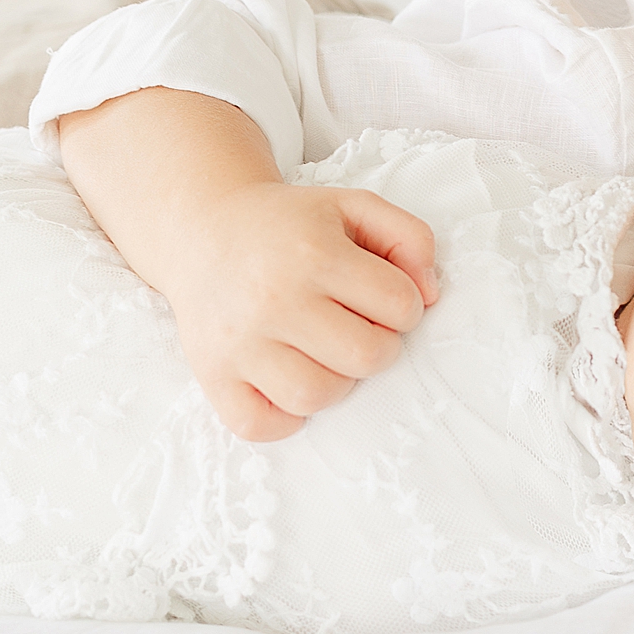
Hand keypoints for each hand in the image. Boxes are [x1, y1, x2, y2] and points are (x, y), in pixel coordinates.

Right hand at [167, 180, 439, 441]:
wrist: (203, 229)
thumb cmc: (288, 226)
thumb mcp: (353, 207)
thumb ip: (409, 236)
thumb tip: (429, 295)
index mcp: (314, 252)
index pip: (400, 306)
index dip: (403, 305)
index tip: (377, 297)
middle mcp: (274, 298)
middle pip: (368, 357)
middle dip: (376, 345)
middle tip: (353, 326)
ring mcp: (239, 341)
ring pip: (318, 396)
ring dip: (334, 381)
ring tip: (319, 351)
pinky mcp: (213, 374)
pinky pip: (261, 426)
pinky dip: (281, 416)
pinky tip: (283, 379)